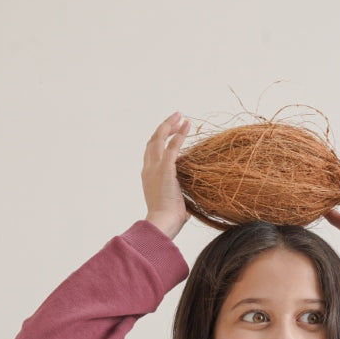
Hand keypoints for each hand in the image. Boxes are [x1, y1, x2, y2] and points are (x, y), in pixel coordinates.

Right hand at [142, 112, 190, 239]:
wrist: (163, 222)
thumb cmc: (170, 219)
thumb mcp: (173, 201)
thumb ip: (179, 194)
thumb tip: (191, 199)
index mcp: (148, 176)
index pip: (151, 153)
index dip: (159, 141)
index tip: (170, 133)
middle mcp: (148, 168)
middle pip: (152, 141)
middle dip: (163, 128)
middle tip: (175, 119)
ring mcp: (155, 167)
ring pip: (159, 138)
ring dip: (169, 125)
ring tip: (180, 116)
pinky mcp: (166, 167)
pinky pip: (173, 145)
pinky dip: (180, 133)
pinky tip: (187, 124)